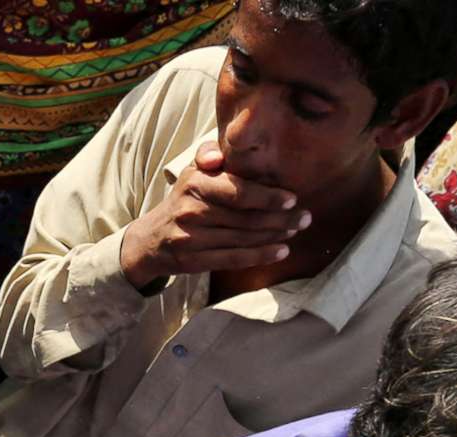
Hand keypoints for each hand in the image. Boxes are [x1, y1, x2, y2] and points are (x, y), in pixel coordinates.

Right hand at [117, 144, 307, 289]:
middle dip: (280, 218)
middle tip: (305, 217)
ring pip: (243, 238)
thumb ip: (208, 154)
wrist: (151, 240)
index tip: (293, 199)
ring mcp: (192, 238)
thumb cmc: (183, 200)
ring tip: (295, 231)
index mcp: (195, 184)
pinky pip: (233, 258)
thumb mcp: (192, 172)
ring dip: (275, 236)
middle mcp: (191, 211)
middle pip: (245, 218)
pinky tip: (281, 251)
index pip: (237, 191)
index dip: (268, 196)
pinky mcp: (193, 261)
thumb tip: (217, 155)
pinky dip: (260, 256)